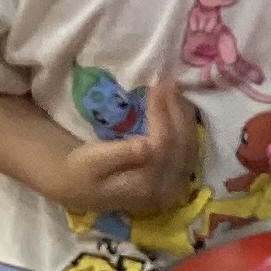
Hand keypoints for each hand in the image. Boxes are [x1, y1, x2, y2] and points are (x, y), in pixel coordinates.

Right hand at [62, 77, 197, 218]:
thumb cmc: (81, 171)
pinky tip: (180, 105)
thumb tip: (147, 145)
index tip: (154, 86)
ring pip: (190, 146)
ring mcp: (173, 185)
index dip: (161, 114)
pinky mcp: (175, 177)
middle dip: (176, 109)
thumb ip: (122, 155)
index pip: (162, 146)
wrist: (81, 188)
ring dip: (184, 114)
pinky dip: (186, 124)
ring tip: (174, 88)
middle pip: (182, 146)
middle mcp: (165, 189)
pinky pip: (189, 148)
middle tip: (168, 80)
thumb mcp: (93, 161)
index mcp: (144, 187)